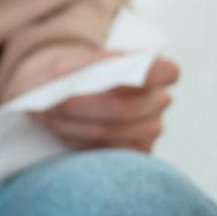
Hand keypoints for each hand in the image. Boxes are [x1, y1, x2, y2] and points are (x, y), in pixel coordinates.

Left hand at [12, 45, 181, 153]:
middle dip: (79, 107)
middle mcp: (158, 101)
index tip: (109, 75)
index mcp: (152, 71)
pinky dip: (77, 141)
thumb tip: (68, 90)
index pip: (166, 72)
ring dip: (73, 126)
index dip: (146, 76)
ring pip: (108, 132)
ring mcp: (150, 130)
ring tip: (49, 117)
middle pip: (122, 108)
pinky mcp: (135, 153)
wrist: (61, 95)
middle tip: (51, 105)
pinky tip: (64, 130)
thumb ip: (72, 71)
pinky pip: (105, 152)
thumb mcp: (67, 62)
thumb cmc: (68, 75)